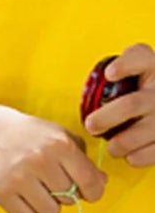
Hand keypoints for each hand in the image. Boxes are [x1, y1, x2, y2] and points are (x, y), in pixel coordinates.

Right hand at [0, 108, 107, 212]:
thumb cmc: (35, 138)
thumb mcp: (64, 139)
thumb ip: (85, 161)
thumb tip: (101, 183)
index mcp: (60, 145)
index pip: (89, 181)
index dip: (94, 192)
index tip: (89, 193)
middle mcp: (40, 160)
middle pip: (69, 199)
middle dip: (66, 194)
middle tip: (53, 182)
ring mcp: (19, 177)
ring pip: (50, 211)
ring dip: (48, 204)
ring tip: (39, 189)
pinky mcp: (2, 192)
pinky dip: (29, 211)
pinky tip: (25, 195)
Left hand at [85, 42, 154, 164]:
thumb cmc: (133, 95)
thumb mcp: (125, 79)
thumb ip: (108, 77)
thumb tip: (66, 84)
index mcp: (149, 67)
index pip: (140, 56)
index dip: (127, 64)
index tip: (109, 74)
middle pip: (133, 103)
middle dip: (108, 118)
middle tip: (90, 126)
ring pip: (145, 129)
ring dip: (123, 142)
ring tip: (112, 146)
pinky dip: (138, 155)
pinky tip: (129, 155)